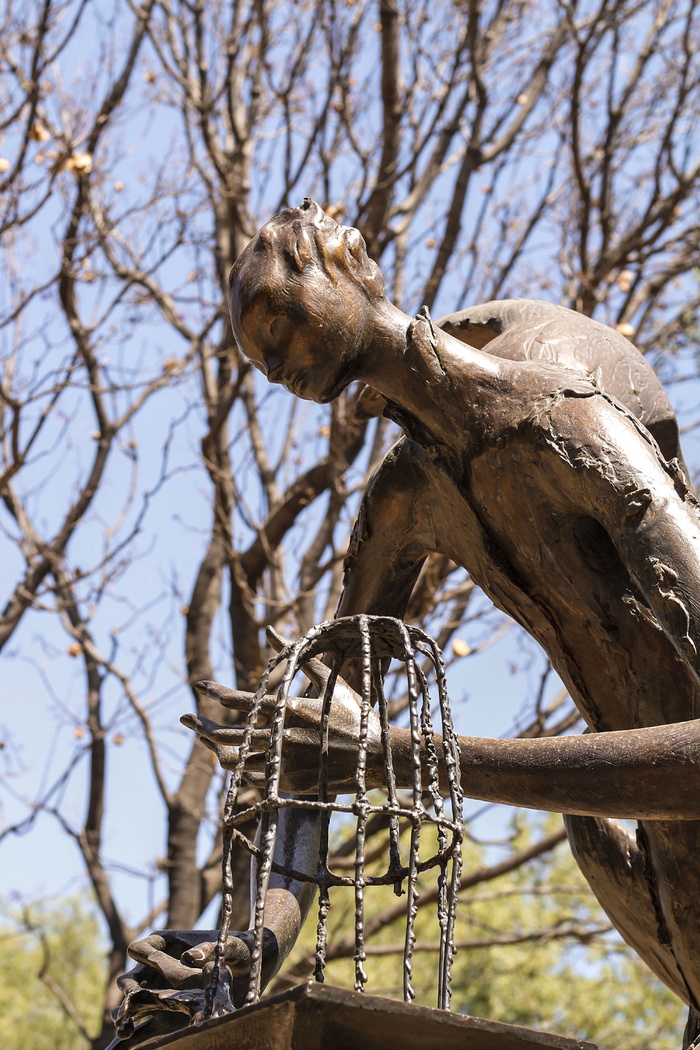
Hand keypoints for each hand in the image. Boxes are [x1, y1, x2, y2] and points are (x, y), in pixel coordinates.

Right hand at [112, 927, 277, 1041]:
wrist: (252, 970)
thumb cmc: (239, 949)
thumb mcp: (228, 945)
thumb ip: (209, 949)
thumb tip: (188, 958)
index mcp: (167, 943)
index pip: (143, 948)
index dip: (140, 957)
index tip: (141, 967)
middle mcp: (158, 968)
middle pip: (132, 979)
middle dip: (128, 993)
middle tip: (128, 1007)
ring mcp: (160, 993)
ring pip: (133, 1005)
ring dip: (125, 1017)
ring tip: (124, 1030)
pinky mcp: (167, 1016)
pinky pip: (145, 1028)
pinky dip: (135, 1039)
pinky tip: (126, 1047)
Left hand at [181, 627, 383, 794]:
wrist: (379, 756)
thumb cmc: (355, 713)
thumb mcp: (329, 680)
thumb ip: (299, 657)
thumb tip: (274, 631)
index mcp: (291, 709)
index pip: (243, 701)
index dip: (217, 693)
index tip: (199, 685)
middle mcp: (283, 737)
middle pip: (228, 735)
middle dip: (201, 725)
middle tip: (186, 717)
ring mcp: (285, 763)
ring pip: (235, 761)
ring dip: (215, 749)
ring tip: (204, 739)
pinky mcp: (289, 784)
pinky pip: (252, 778)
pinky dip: (238, 767)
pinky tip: (230, 757)